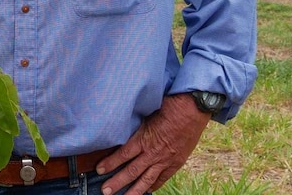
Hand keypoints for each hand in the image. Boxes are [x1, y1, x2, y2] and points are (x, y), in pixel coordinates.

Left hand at [96, 93, 211, 194]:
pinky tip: (146, 191)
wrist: (192, 109)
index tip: (99, 170)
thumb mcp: (147, 114)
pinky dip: (153, 186)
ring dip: (133, 190)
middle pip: (131, 171)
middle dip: (117, 182)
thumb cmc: (168, 106)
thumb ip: (136, 126)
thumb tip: (122, 129)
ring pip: (146, 180)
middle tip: (105, 191)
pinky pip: (162, 178)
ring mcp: (165, 160)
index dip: (110, 163)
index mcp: (144, 138)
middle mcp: (153, 152)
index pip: (123, 155)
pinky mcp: (176, 163)